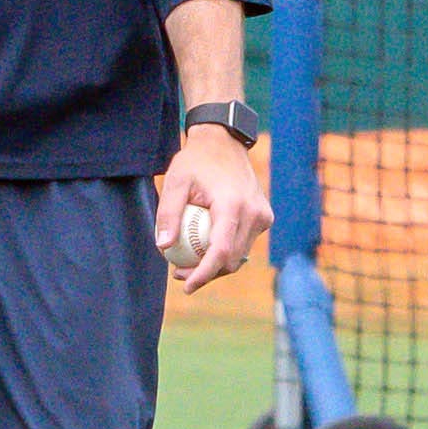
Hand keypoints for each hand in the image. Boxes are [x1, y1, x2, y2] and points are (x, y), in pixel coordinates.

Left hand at [155, 124, 268, 293]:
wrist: (224, 142)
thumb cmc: (196, 161)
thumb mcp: (175, 181)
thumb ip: (168, 214)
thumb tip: (163, 246)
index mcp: (234, 206)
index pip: (221, 252)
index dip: (204, 274)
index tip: (186, 287)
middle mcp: (254, 213)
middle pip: (231, 259)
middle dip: (207, 273)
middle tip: (179, 273)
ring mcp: (263, 215)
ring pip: (240, 255)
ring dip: (216, 265)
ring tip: (188, 264)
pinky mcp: (264, 217)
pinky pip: (244, 243)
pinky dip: (226, 251)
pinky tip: (204, 249)